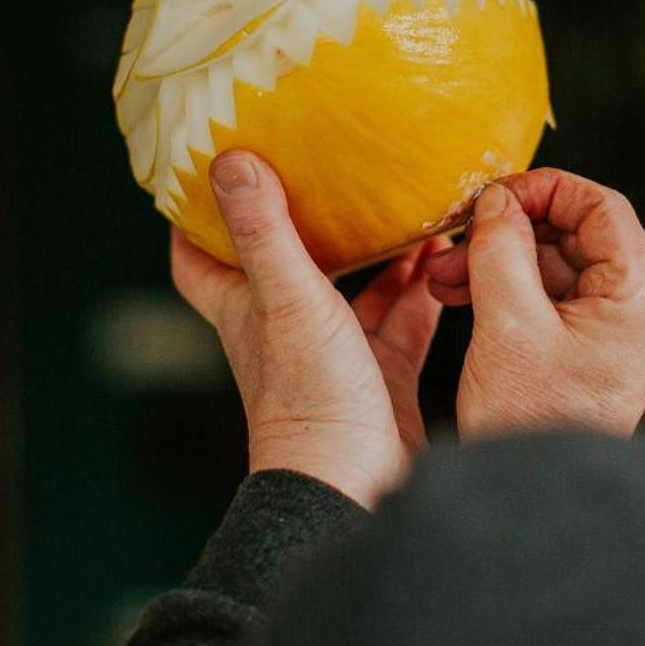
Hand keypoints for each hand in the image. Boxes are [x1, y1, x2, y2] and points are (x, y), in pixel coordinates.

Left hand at [169, 150, 444, 508]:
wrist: (353, 485)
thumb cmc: (308, 400)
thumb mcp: (286, 299)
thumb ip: (264, 232)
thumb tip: (230, 160)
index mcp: (247, 310)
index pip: (200, 262)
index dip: (196, 221)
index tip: (209, 173)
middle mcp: (286, 329)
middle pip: (291, 265)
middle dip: (311, 220)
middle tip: (335, 169)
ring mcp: (336, 354)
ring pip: (358, 290)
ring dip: (382, 253)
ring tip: (412, 205)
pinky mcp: (382, 376)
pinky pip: (404, 321)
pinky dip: (423, 290)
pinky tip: (447, 260)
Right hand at [425, 170, 644, 439]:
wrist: (532, 501)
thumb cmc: (527, 422)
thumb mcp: (506, 327)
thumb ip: (500, 250)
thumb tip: (496, 198)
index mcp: (640, 302)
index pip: (603, 208)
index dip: (545, 190)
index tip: (492, 197)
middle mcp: (639, 311)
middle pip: (577, 234)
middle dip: (510, 231)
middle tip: (456, 240)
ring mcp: (617, 330)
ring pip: (556, 264)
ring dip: (499, 260)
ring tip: (443, 278)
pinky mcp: (590, 346)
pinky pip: (549, 295)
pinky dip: (506, 288)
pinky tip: (457, 294)